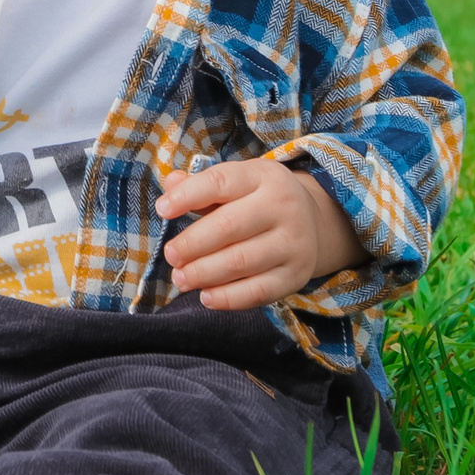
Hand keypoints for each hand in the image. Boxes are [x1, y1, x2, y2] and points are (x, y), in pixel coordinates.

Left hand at [155, 157, 365, 309]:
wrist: (313, 222)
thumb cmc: (258, 200)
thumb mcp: (236, 182)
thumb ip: (200, 184)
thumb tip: (170, 182)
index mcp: (263, 177)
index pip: (220, 182)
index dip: (187, 196)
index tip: (162, 210)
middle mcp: (283, 207)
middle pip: (228, 226)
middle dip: (192, 244)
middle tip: (171, 255)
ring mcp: (293, 243)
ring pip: (241, 261)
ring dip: (204, 273)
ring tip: (181, 278)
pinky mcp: (296, 275)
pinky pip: (258, 291)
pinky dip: (228, 298)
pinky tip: (206, 297)